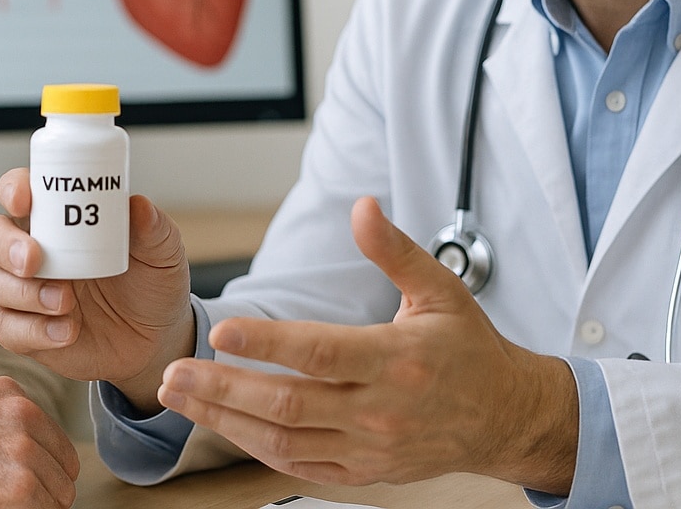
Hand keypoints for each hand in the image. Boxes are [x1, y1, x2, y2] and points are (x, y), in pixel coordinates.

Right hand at [0, 167, 195, 411]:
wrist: (156, 339)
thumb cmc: (152, 282)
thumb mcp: (162, 252)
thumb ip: (153, 228)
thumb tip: (138, 205)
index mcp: (58, 216)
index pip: (19, 189)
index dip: (12, 188)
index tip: (23, 200)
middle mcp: (32, 247)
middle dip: (4, 245)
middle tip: (35, 260)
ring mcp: (22, 289)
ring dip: (21, 292)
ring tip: (66, 303)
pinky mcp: (24, 330)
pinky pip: (5, 327)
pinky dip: (33, 330)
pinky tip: (68, 331)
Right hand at [0, 376, 77, 508]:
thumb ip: (10, 418)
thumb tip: (45, 447)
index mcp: (13, 395)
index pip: (59, 448)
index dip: (45, 473)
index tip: (23, 484)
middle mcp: (22, 416)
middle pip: (63, 476)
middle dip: (42, 493)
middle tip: (4, 499)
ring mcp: (22, 453)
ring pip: (57, 500)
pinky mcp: (17, 492)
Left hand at [153, 197, 578, 491]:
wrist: (504, 417)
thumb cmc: (470, 350)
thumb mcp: (441, 289)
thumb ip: (394, 249)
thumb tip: (362, 207)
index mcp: (398, 360)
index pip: (321, 352)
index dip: (268, 344)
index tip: (222, 332)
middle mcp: (381, 410)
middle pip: (289, 403)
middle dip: (224, 388)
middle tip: (176, 372)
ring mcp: (370, 448)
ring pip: (285, 440)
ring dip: (226, 420)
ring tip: (182, 397)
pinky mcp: (364, 473)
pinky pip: (300, 466)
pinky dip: (257, 448)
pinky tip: (224, 425)